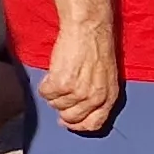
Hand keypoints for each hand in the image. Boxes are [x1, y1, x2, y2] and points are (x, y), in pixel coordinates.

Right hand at [39, 19, 122, 133]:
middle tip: (61, 91)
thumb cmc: (97, 47)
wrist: (89, 29)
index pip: (93, 124)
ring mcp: (78, 92)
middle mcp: (95, 98)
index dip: (77, 125)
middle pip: (69, 117)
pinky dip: (45, 84)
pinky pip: (45, 93)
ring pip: (55, 104)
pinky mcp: (61, 83)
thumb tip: (75, 114)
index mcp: (109, 97)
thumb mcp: (106, 77)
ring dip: (54, 92)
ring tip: (60, 75)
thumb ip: (96, 97)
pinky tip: (53, 72)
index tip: (67, 120)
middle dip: (62, 106)